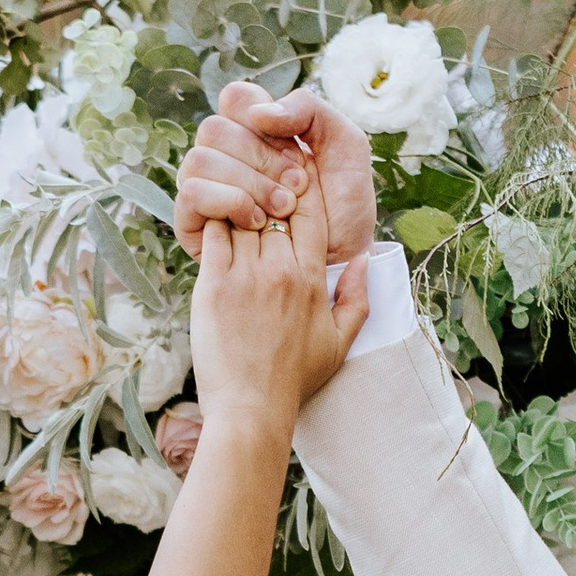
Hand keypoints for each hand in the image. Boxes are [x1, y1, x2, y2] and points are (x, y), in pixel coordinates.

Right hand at [174, 80, 376, 265]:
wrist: (344, 258)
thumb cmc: (344, 204)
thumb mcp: (344, 144)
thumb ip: (308, 109)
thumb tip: (257, 114)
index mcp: (254, 130)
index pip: (234, 98)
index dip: (261, 119)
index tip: (297, 151)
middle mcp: (224, 156)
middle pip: (213, 129)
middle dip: (261, 159)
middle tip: (298, 188)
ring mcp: (207, 189)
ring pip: (199, 160)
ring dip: (247, 183)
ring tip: (283, 210)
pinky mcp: (195, 224)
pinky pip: (191, 194)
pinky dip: (228, 202)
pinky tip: (258, 222)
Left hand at [187, 149, 364, 434]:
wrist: (252, 410)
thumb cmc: (294, 381)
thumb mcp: (340, 343)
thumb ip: (357, 299)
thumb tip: (364, 260)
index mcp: (311, 279)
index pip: (312, 212)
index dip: (304, 184)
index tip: (295, 169)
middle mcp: (281, 271)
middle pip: (275, 204)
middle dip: (267, 182)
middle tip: (257, 165)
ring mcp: (246, 277)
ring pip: (242, 213)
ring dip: (238, 197)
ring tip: (232, 184)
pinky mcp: (213, 286)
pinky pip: (213, 233)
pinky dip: (212, 218)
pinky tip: (211, 213)